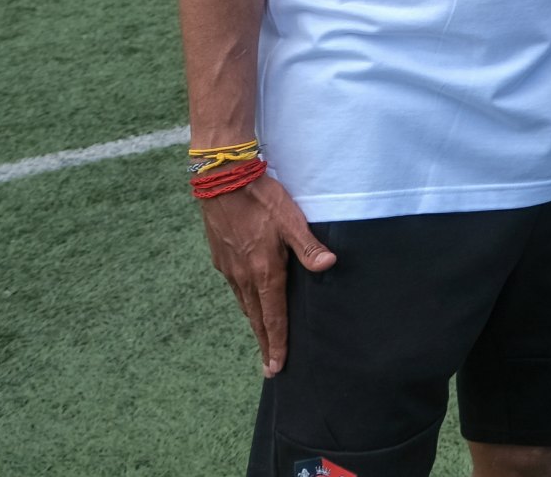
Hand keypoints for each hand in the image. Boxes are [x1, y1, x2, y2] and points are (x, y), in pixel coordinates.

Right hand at [198, 173, 334, 374]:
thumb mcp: (291, 220)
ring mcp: (229, 269)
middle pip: (256, 318)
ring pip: (244, 305)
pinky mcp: (221, 259)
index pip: (273, 317)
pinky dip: (245, 304)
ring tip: (263, 341)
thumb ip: (308, 246)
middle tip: (270, 368)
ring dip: (255, 325)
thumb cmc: (261, 199)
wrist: (222, 183)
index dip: (277, 343)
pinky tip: (249, 304)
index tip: (277, 366)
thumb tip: (329, 265)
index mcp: (264, 272)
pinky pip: (235, 290)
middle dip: (265, 343)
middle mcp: (244, 277)